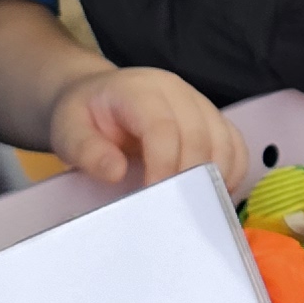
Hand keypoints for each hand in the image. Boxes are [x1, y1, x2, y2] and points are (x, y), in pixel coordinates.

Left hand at [42, 63, 251, 194]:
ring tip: (193, 208)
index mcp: (140, 90)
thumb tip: (116, 171)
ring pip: (224, 140)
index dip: (163, 165)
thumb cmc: (83, 117)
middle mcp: (177, 91)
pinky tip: (211, 195)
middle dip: (189, 179)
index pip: (163, 127)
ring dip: (214, 178)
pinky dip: (231, 172)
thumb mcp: (67, 131)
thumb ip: (86, 150)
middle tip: (173, 212)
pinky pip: (235, 145)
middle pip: (200, 135)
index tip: (153, 199)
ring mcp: (199, 103)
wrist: (95, 98)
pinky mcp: (212, 120)